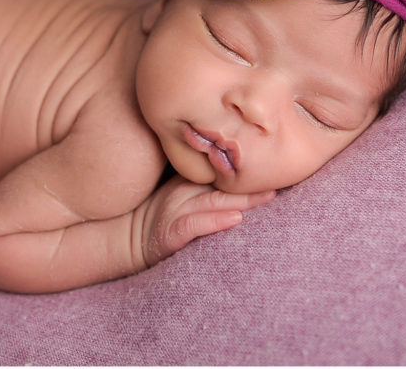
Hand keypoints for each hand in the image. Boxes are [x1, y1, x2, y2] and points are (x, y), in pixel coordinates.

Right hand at [138, 175, 275, 266]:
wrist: (126, 240)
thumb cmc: (158, 218)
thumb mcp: (179, 194)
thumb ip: (205, 185)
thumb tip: (240, 176)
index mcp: (187, 181)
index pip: (221, 170)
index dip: (246, 168)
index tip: (274, 164)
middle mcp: (183, 192)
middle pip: (223, 184)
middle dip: (253, 183)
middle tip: (280, 177)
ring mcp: (176, 211)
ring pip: (214, 201)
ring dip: (243, 199)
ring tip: (268, 196)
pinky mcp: (171, 232)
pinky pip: (195, 224)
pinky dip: (216, 220)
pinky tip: (235, 218)